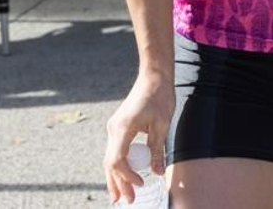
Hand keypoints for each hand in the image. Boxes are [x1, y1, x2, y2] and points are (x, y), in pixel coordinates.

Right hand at [103, 72, 172, 204]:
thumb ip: (157, 150)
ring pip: (110, 159)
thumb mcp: (162, 124)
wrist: (153, 76)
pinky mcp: (118, 127)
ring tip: (119, 197)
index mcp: (123, 128)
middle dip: (118, 184)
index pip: (118, 160)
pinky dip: (118, 166)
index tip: (141, 184)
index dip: (127, 176)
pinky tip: (122, 177)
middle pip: (110, 163)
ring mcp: (114, 128)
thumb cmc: (160, 96)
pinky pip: (114, 151)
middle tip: (126, 202)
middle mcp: (114, 129)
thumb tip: (157, 173)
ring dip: (115, 178)